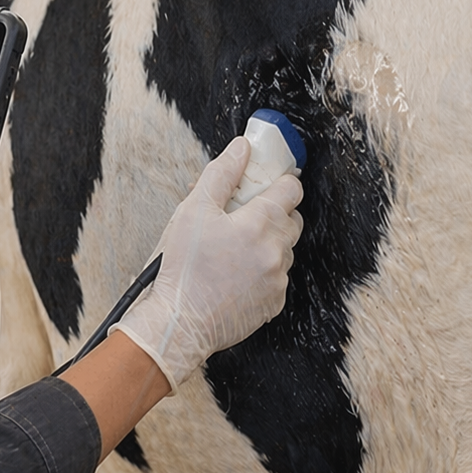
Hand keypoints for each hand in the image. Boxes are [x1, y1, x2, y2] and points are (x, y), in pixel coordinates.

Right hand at [110, 138, 303, 388]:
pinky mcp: (273, 303)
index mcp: (261, 223)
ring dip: (267, 244)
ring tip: (234, 250)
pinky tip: (235, 274)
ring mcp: (277, 279)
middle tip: (243, 217)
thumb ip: (222, 174)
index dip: (279, 182)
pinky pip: (277, 278)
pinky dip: (262, 272)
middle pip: (292, 219)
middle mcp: (276, 251)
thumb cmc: (182, 269)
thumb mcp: (194, 211)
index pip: (291, 189)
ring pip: (284, 250)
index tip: (267, 184)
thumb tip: (241, 149)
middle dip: (273, 214)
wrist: (179, 323)